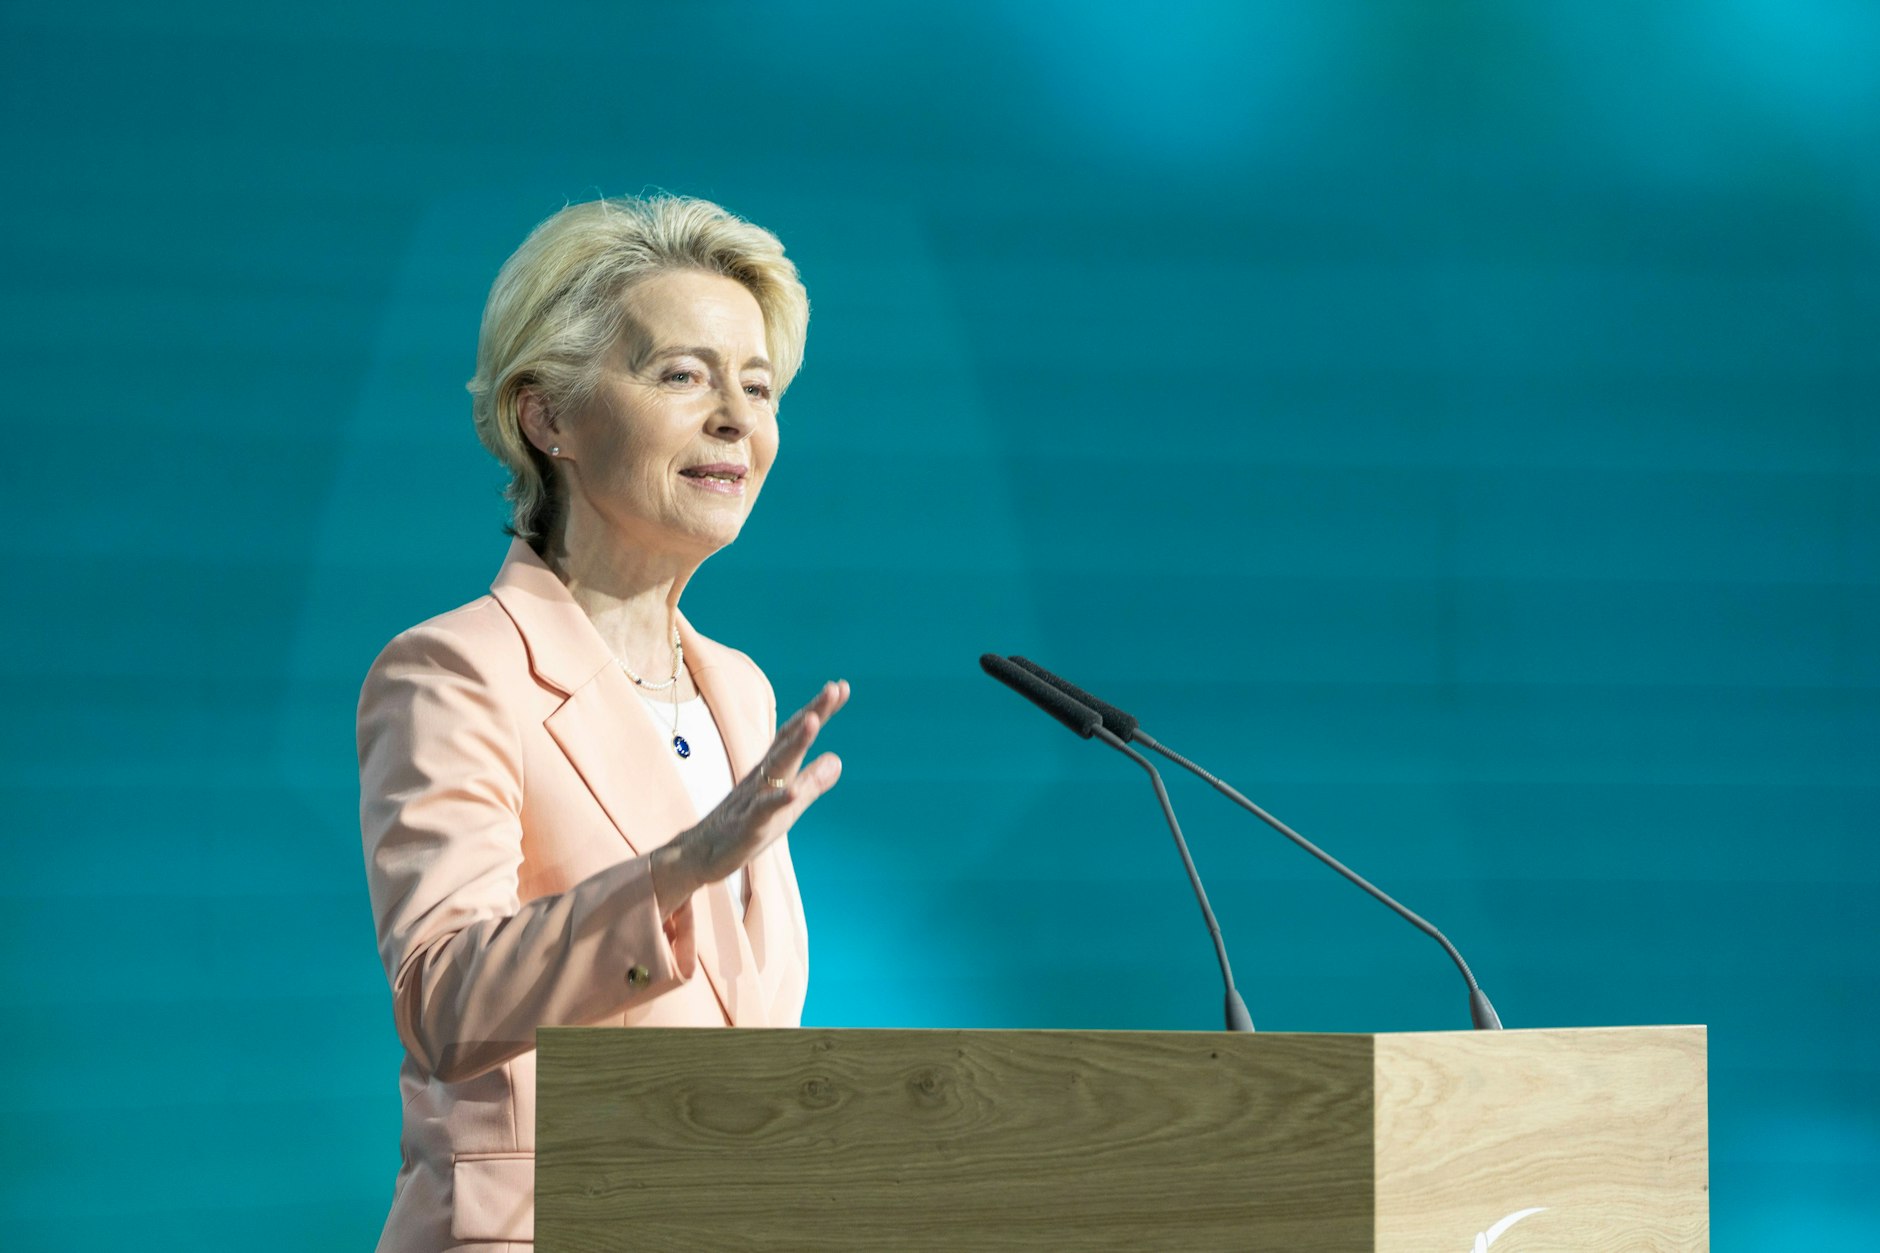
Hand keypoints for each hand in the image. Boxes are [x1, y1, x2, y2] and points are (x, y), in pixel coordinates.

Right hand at [651, 680, 848, 916]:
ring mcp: (754, 798)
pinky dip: (779, 799)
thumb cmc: (745, 828)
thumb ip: (811, 783)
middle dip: (813, 714)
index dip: (819, 711)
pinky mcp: (748, 825)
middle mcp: (764, 776)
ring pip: (777, 767)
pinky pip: (763, 810)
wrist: (699, 854)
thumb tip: (838, 759)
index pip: (797, 734)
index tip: (840, 687)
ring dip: (796, 744)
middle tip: (834, 688)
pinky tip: (794, 791)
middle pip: (790, 740)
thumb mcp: (788, 807)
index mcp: (773, 771)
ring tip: (815, 721)